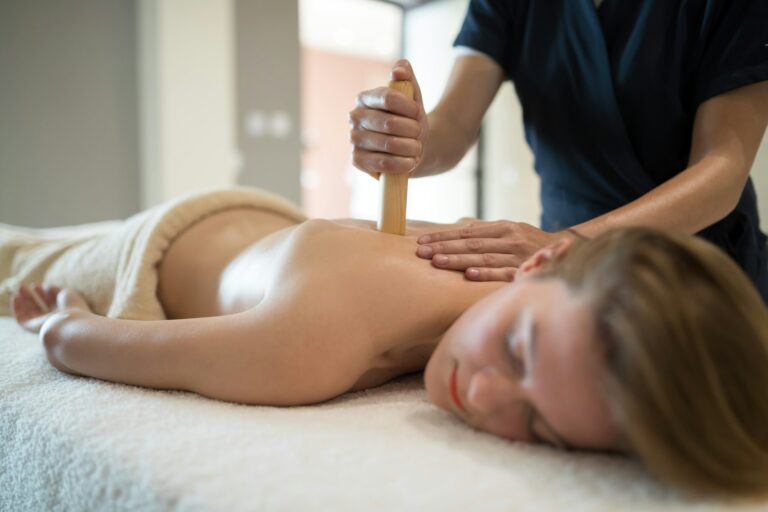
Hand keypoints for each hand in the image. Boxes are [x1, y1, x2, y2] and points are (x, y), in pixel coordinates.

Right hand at [11, 284, 90, 332]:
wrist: (69, 323)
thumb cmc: (72, 307)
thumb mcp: (67, 293)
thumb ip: (56, 289)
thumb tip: (46, 286)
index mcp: (63, 313)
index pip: (51, 303)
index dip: (44, 293)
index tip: (40, 284)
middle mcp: (52, 320)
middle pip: (38, 307)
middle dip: (31, 296)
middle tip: (24, 285)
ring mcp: (42, 324)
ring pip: (29, 311)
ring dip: (23, 299)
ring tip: (19, 287)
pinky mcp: (32, 328)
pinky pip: (21, 318)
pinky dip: (17, 308)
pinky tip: (15, 296)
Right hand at [349, 59, 428, 178]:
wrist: (413, 148)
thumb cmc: (411, 120)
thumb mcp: (413, 95)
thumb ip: (406, 76)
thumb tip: (398, 71)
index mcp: (365, 98)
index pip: (388, 97)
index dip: (409, 107)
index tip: (417, 113)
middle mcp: (354, 117)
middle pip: (390, 123)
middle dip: (412, 130)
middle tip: (418, 134)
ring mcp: (354, 139)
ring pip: (389, 144)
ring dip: (411, 148)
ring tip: (416, 148)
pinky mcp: (357, 160)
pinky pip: (383, 163)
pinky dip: (402, 163)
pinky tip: (410, 161)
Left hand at [415, 221, 565, 280]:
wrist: (569, 251)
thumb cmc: (531, 243)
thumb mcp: (511, 231)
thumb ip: (486, 232)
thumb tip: (459, 230)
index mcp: (503, 227)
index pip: (467, 232)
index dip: (443, 236)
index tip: (422, 241)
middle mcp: (509, 238)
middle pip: (471, 243)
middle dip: (444, 247)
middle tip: (421, 253)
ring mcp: (518, 255)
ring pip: (483, 257)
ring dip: (458, 260)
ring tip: (437, 262)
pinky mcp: (526, 271)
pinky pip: (503, 273)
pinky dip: (486, 273)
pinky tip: (468, 275)